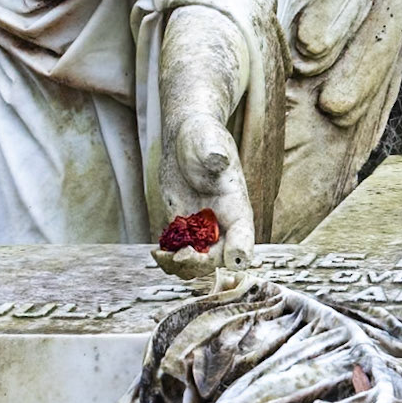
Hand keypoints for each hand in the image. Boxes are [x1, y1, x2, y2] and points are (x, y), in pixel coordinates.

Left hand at [157, 7, 254, 276]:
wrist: (186, 136)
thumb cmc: (202, 136)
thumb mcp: (208, 142)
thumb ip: (213, 154)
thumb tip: (216, 159)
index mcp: (237, 207)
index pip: (244, 240)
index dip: (236, 255)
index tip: (220, 258)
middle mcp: (223, 223)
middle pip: (219, 260)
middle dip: (200, 264)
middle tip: (178, 255)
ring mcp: (203, 227)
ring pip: (199, 263)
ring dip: (181, 267)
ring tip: (162, 256)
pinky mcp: (184, 226)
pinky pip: (180, 253)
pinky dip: (169, 259)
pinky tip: (156, 252)